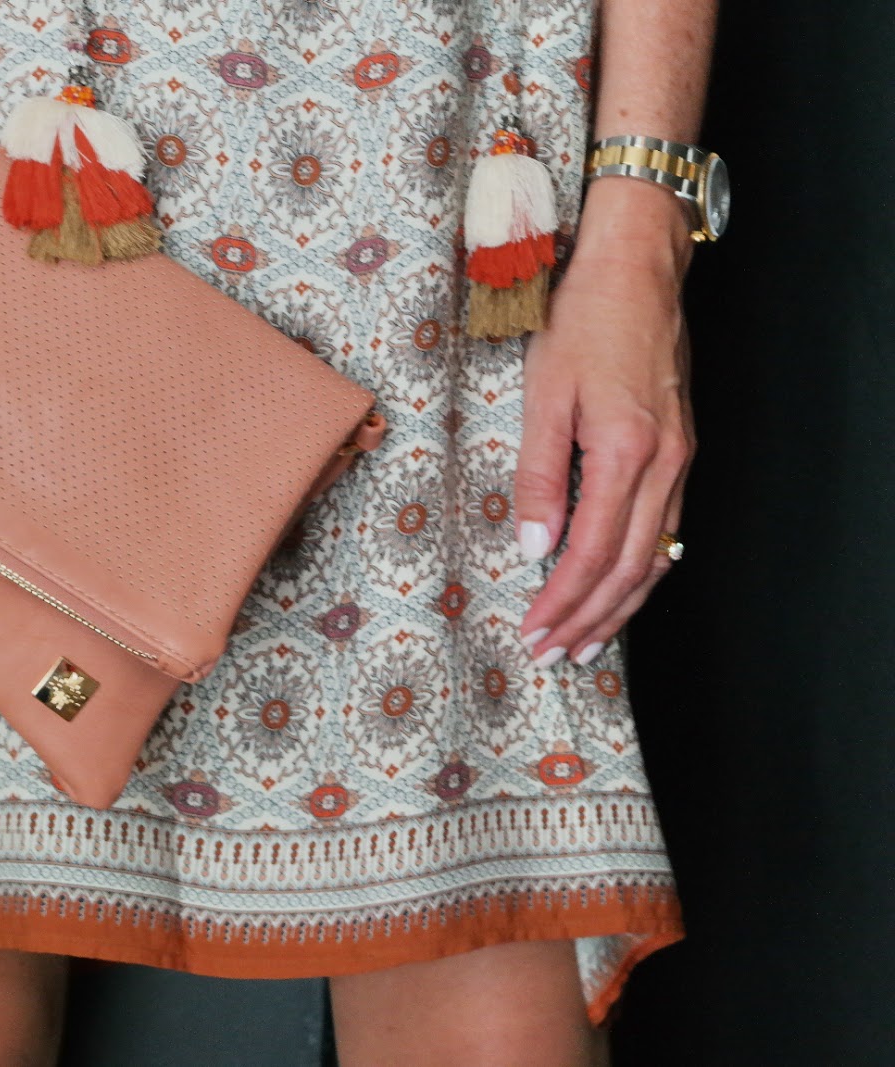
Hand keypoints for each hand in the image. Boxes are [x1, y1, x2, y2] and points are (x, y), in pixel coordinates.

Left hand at [512, 180, 696, 665]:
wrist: (636, 270)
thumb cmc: (582, 322)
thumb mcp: (544, 396)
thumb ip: (538, 476)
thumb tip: (534, 549)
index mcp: (624, 451)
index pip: (591, 553)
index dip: (562, 601)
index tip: (534, 632)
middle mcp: (663, 463)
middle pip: (628, 568)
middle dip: (589, 617)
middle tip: (554, 653)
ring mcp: (679, 458)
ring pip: (654, 555)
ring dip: (619, 604)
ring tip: (587, 641)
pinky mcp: (679, 449)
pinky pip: (666, 528)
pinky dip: (642, 570)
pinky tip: (622, 589)